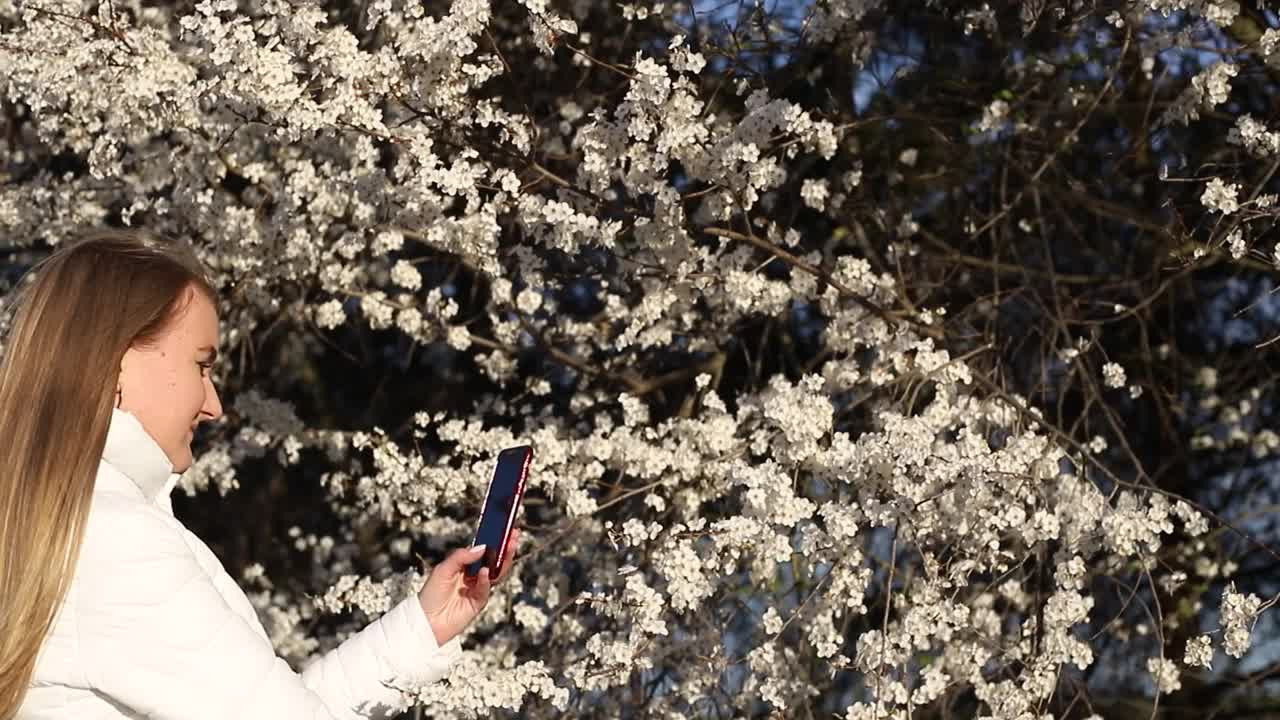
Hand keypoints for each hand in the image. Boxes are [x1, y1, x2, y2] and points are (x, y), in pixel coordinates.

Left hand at [418, 528, 520, 646]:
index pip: (481, 550)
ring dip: (503, 560)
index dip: (491, 540)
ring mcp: (477, 588)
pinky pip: (486, 588)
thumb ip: (461, 557)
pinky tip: (485, 573)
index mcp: (463, 565)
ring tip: (508, 548)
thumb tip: (482, 547)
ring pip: (495, 573)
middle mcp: (472, 575)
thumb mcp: (443, 569)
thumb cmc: (430, 595)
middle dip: (504, 547)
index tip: (502, 528)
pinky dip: (486, 580)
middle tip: (513, 535)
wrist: (426, 622)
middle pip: (492, 560)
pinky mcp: (479, 602)